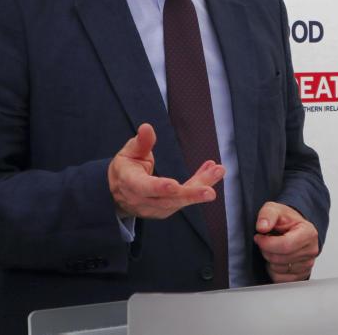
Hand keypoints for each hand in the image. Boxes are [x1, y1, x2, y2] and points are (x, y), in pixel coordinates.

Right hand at [108, 123, 224, 218]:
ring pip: (180, 200)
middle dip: (190, 194)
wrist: (119, 192)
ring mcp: (155, 208)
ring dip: (200, 186)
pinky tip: (212, 172)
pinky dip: (199, 185)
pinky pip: (184, 198)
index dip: (158, 187)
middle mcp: (142, 200)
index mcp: (130, 183)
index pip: (144, 187)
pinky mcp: (166, 210)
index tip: (174, 185)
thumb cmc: (125, 168)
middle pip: (168, 199)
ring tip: (218, 171)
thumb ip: (140, 142)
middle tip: (210, 191)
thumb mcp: (129, 152)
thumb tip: (147, 128)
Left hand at [253, 201, 318, 282]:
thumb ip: (267, 214)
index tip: (258, 237)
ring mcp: (307, 265)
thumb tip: (262, 227)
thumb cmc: (286, 220)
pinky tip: (277, 258)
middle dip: (266, 250)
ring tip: (273, 248)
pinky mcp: (301, 276)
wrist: (295, 228)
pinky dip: (273, 270)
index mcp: (308, 233)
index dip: (267, 243)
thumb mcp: (275, 209)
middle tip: (265, 241)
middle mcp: (311, 250)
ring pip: (278, 270)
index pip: (285, 245)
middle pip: (280, 259)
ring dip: (269, 260)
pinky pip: (280, 279)